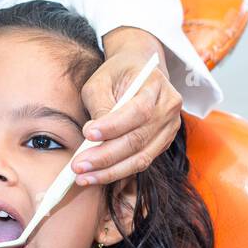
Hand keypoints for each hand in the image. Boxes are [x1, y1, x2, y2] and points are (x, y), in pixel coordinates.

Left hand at [72, 27, 181, 185]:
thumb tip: (93, 136)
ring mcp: (169, 128)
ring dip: (110, 171)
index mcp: (155, 86)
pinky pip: (141, 162)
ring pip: (141, 158)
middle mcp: (168, 108)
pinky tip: (98, 175)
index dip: (112, 126)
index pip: (137, 111)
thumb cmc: (117, 74)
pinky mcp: (162, 143)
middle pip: (138, 140)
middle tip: (78, 166)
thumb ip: (99, 105)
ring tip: (84, 177)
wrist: (138, 70)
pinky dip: (119, 171)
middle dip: (105, 157)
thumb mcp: (101, 81)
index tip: (88, 133)